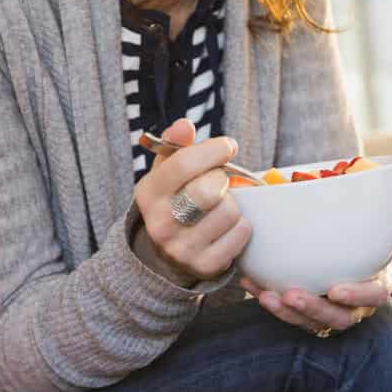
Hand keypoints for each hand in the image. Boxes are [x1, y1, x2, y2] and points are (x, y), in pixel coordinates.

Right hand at [132, 119, 250, 282]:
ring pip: (229, 212)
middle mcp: (160, 223)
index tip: (227, 147)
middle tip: (222, 181)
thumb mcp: (167, 172)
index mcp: (148, 193)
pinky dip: (243, 225)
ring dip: (235, 204)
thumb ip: (176, 145)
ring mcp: (181, 248)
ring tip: (222, 205)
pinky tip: (229, 225)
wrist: (169, 252)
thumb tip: (184, 125)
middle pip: (209, 190)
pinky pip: (241, 234)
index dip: (213, 150)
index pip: (184, 163)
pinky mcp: (205, 265)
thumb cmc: (175, 200)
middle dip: (223, 179)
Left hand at [247, 185, 391, 333]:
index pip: (376, 295)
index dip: (358, 296)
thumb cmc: (366, 235)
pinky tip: (251, 283)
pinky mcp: (306, 313)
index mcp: (378, 281)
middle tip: (291, 294)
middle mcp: (355, 304)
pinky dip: (270, 302)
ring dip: (288, 313)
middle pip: (341, 318)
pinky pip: (289, 315)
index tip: (335, 289)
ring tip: (267, 295)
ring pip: (312, 322)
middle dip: (315, 310)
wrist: (339, 244)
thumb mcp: (385, 219)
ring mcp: (330, 311)